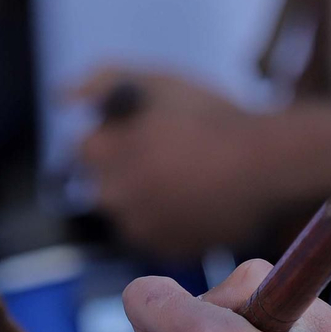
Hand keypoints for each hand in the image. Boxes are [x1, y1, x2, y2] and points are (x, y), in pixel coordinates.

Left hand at [69, 68, 287, 257]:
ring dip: (147, 198)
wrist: (269, 163)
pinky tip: (197, 201)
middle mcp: (114, 196)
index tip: (145, 133)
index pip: (87, 148)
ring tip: (188, 179)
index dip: (117, 137)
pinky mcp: (167, 251)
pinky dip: (169, 221)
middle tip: (170, 158)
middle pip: (105, 184)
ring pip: (130, 212)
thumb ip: (100, 80)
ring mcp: (141, 228)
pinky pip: (156, 235)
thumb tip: (61, 98)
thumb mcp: (157, 81)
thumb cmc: (214, 117)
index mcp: (106, 153)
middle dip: (128, 171)